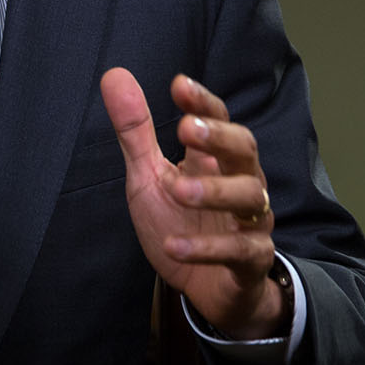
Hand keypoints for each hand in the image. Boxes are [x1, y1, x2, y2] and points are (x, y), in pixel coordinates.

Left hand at [100, 68, 285, 339]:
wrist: (208, 289)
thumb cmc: (181, 223)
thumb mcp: (149, 176)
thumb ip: (135, 131)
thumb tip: (114, 75)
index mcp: (214, 159)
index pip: (219, 120)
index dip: (202, 102)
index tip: (178, 85)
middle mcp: (240, 183)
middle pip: (245, 150)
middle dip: (220, 137)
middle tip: (188, 129)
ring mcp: (250, 222)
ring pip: (249, 197)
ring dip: (214, 191)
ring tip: (178, 191)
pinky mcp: (250, 261)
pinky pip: (240, 251)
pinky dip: (207, 248)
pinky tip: (175, 246)